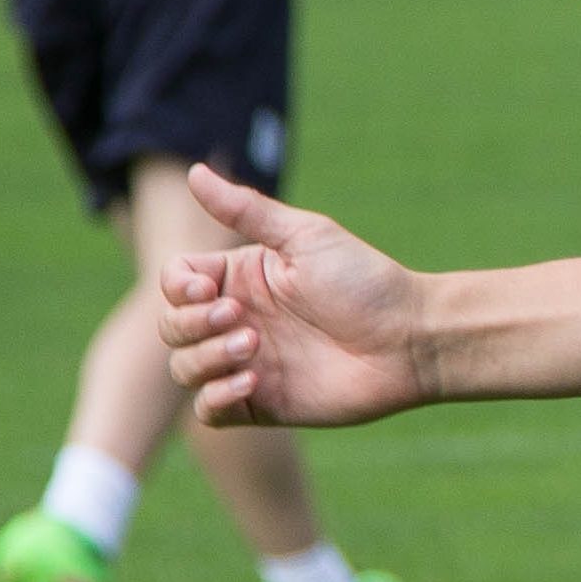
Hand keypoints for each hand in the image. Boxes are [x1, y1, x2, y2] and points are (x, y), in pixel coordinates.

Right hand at [159, 163, 432, 425]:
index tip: (206, 289)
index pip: (176, 281)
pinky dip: (216, 397)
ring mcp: (246, 363)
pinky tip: (251, 383)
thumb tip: (193, 171)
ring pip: (185, 368)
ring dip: (206, 358)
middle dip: (191, 323)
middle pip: (171, 325)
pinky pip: (208, 410)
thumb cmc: (364, 282)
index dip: (178, 287)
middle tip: (238, 317)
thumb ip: (246, 210)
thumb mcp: (305, 237)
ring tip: (253, 346)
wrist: (409, 340)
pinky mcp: (259, 404)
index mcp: (242, 277)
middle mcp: (237, 320)